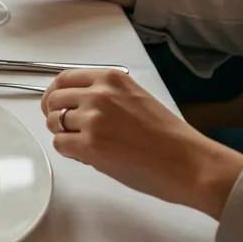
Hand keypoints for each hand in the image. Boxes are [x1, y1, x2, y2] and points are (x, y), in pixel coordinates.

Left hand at [42, 70, 242, 219]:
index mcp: (111, 79)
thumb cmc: (169, 136)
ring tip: (85, 144)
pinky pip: (61, 144)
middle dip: (55, 115)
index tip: (53, 104)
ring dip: (64, 134)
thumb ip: (107, 95)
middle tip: (68, 129)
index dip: (54, 94)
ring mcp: (92, 119)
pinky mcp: (90, 145)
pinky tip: (88, 155)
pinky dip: (70, 151)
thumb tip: (77, 104)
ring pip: (54, 124)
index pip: (64, 79)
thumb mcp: (137, 97)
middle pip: (54, 100)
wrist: (189, 162)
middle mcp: (98, 94)